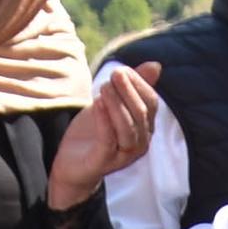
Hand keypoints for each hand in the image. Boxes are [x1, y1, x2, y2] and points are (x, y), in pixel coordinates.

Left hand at [49, 64, 159, 212]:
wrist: (72, 163)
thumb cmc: (94, 133)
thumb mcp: (112, 105)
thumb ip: (133, 87)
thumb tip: (155, 65)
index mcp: (145, 128)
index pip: (151, 102)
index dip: (139, 83)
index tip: (122, 69)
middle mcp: (140, 143)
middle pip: (141, 114)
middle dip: (128, 91)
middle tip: (114, 74)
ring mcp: (124, 155)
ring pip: (127, 128)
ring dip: (117, 104)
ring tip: (104, 87)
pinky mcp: (104, 162)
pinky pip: (108, 140)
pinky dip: (104, 121)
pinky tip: (97, 103)